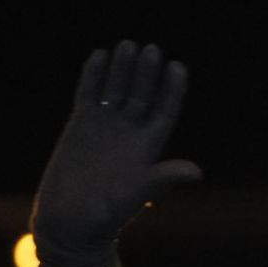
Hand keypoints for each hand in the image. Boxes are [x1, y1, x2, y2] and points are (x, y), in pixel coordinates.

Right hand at [30, 41, 200, 266]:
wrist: (70, 221)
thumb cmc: (107, 213)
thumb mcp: (138, 192)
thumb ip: (163, 177)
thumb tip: (197, 171)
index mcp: (148, 147)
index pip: (165, 111)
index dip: (172, 90)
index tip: (177, 67)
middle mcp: (130, 132)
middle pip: (142, 94)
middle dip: (147, 73)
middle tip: (152, 50)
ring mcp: (105, 126)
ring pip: (117, 89)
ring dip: (122, 68)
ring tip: (128, 45)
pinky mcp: (81, 124)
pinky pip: (89, 93)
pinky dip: (93, 75)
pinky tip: (99, 55)